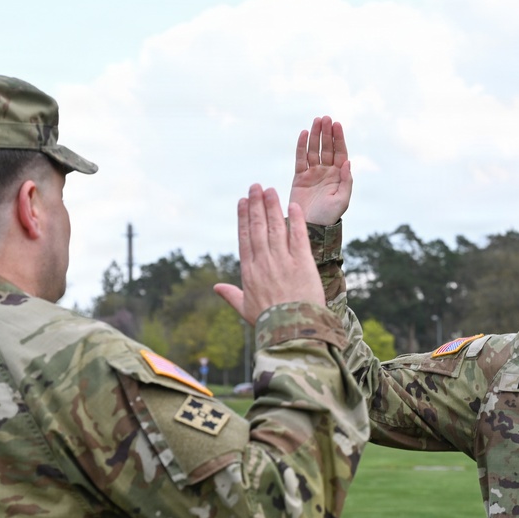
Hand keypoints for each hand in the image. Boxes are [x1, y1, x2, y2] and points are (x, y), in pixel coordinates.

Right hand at [215, 184, 325, 323]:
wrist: (292, 331)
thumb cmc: (270, 323)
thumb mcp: (246, 310)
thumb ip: (231, 295)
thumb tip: (216, 287)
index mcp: (249, 272)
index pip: (244, 238)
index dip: (243, 218)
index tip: (242, 202)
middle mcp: (264, 262)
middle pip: (258, 227)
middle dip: (256, 205)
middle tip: (255, 186)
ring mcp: (283, 261)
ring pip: (276, 227)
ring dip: (272, 206)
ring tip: (270, 190)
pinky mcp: (302, 262)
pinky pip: (298, 236)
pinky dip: (295, 220)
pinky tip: (293, 205)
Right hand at [289, 115, 351, 225]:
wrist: (310, 227)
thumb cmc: (329, 216)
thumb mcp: (342, 200)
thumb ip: (346, 181)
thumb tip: (347, 162)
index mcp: (338, 176)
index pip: (340, 152)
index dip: (338, 138)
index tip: (336, 124)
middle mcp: (326, 172)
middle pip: (326, 148)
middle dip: (326, 133)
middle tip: (325, 118)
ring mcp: (312, 173)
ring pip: (313, 150)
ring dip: (315, 135)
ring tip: (316, 121)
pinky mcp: (299, 177)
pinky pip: (300, 159)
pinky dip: (301, 146)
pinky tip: (303, 134)